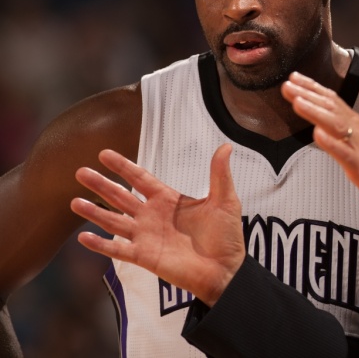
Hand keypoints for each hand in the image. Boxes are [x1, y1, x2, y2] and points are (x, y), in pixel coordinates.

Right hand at [70, 144, 244, 306]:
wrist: (226, 270)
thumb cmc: (226, 236)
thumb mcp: (225, 200)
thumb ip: (219, 174)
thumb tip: (226, 146)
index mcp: (168, 199)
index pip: (140, 178)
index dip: (123, 166)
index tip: (104, 154)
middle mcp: (152, 216)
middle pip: (121, 196)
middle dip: (101, 185)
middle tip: (80, 172)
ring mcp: (146, 236)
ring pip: (114, 221)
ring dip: (94, 212)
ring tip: (74, 202)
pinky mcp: (144, 257)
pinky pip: (118, 250)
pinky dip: (101, 245)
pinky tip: (83, 237)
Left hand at [281, 72, 358, 211]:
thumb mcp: (358, 140)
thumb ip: (339, 131)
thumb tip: (319, 125)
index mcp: (354, 123)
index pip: (331, 100)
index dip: (312, 88)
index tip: (294, 78)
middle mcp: (356, 129)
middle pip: (330, 107)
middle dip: (307, 94)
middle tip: (287, 84)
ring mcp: (358, 146)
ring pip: (335, 124)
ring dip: (316, 112)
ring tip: (297, 102)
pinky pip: (345, 153)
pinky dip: (331, 143)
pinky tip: (317, 135)